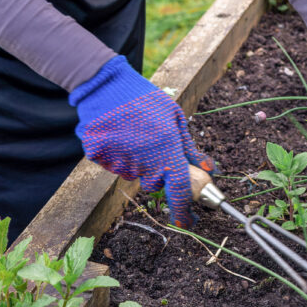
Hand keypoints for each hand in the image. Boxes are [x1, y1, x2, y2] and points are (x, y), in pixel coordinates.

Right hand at [69, 56, 212, 227]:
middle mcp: (142, 159)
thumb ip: (189, 147)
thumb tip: (208, 168)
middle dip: (156, 174)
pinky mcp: (98, 156)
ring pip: (131, 173)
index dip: (184, 211)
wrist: (105, 84)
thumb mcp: (175, 117)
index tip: (189, 222)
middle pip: (153, 184)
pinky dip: (116, 154)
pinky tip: (116, 133)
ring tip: (132, 132)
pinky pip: (112, 165)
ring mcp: (117, 159)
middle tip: (152, 147)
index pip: (178, 190)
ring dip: (135, 161)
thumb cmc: (144, 98)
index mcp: (165, 148)